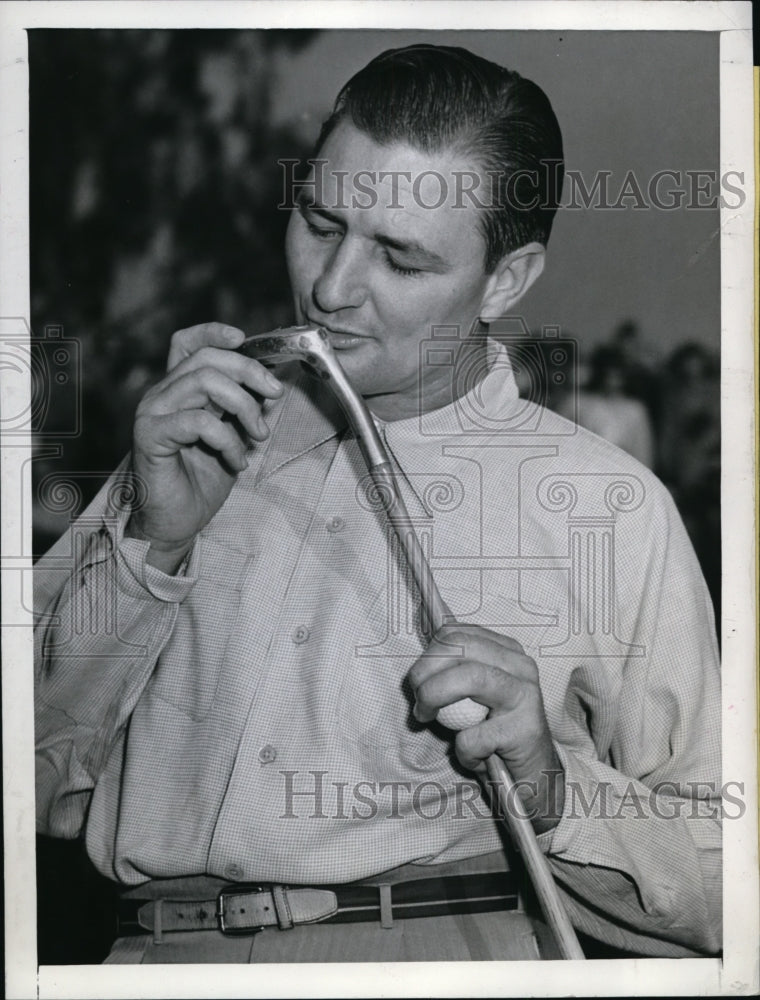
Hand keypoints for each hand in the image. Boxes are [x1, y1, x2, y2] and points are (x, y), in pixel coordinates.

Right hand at [127, 322, 283, 570]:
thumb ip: (243, 408)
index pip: (187, 343)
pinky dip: (228, 439)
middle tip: (275, 395)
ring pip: (204, 382)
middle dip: (250, 372)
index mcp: (179, 390)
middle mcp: (162, 394)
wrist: (176, 522)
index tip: (244, 338)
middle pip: (207, 358)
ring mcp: (153, 412)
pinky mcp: (151, 435)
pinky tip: (236, 459)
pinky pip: (199, 421)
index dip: (214, 332)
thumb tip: (270, 385)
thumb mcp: (233, 436)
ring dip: (244, 407)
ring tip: (258, 435)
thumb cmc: (200, 481)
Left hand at [408, 624, 563, 832]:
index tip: (419, 683)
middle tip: (420, 704)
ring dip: (435, 698)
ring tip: (429, 719)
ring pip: (469, 677)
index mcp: (506, 650)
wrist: (535, 776)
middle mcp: (520, 665)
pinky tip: (476, 758)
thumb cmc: (495, 734)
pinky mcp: (526, 729)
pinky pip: (474, 735)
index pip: (455, 634)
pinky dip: (463, 751)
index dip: (427, 657)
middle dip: (425, 674)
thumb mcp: (472, 697)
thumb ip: (453, 673)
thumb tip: (418, 664)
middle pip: (458, 647)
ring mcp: (526, 694)